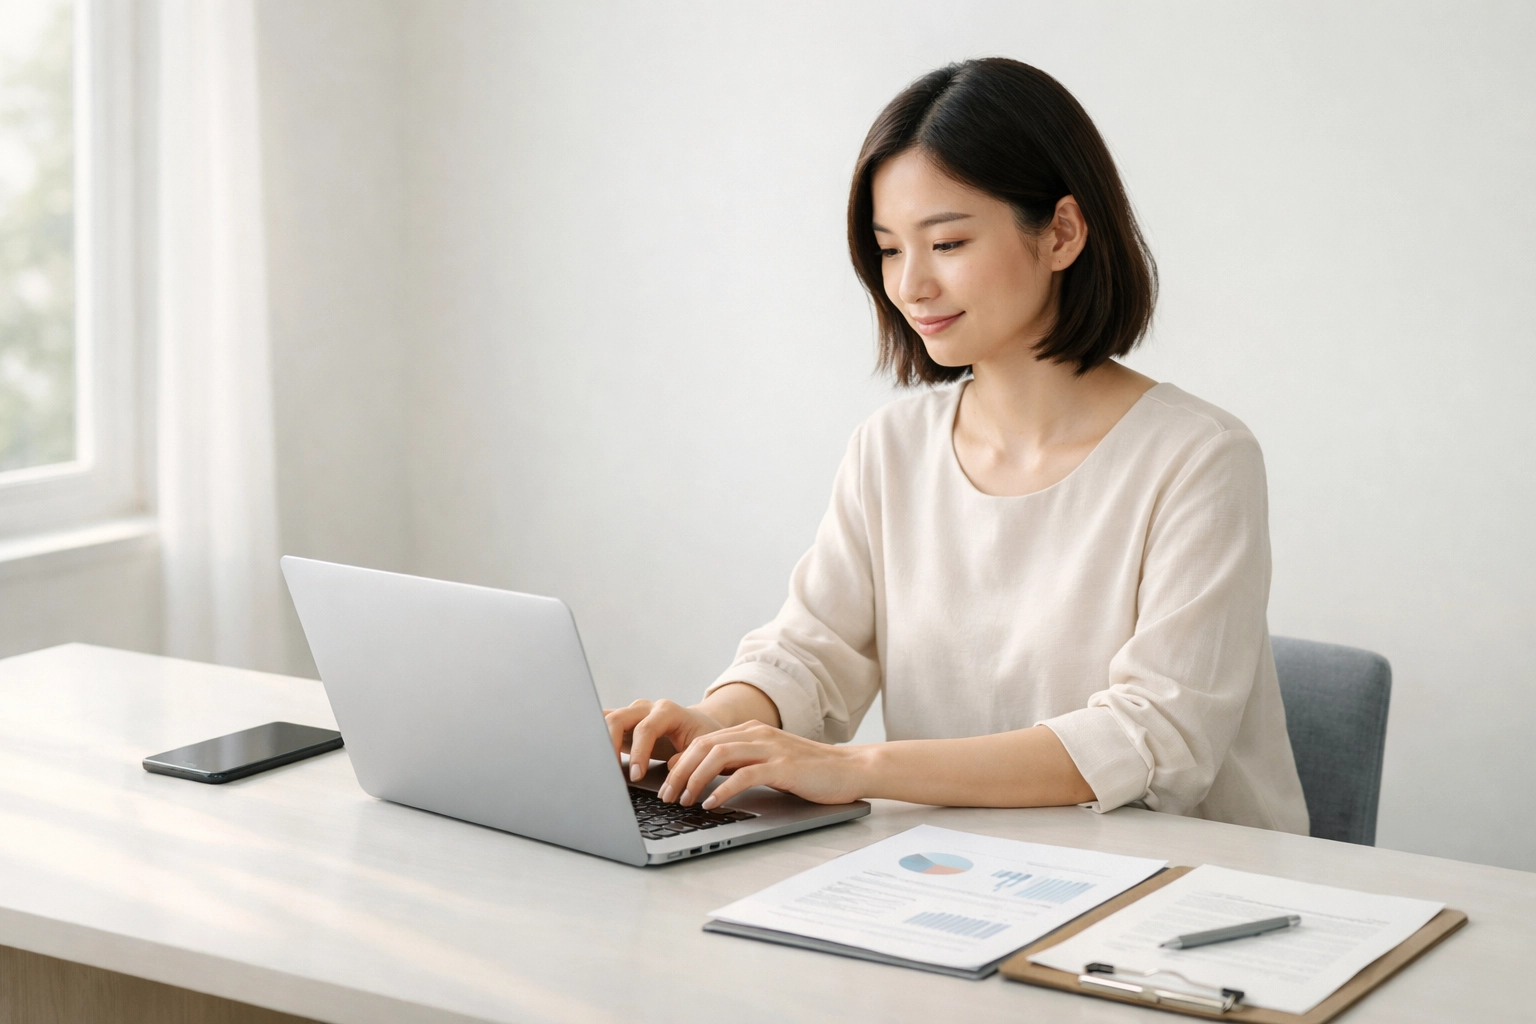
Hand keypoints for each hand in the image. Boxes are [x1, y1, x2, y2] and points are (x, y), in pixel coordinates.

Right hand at [604, 699, 725, 781]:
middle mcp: (646, 708)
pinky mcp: (624, 722)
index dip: (638, 753)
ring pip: (606, 719)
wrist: (697, 724)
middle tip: (614, 773)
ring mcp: (632, 713)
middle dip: (612, 746)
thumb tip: (670, 770)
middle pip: (618, 719)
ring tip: (602, 767)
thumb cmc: (700, 735)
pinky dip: (597, 737)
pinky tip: (594, 755)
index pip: (645, 729)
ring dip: (600, 742)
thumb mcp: (701, 747)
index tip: (637, 775)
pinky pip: (604, 723)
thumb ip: (686, 757)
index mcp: (667, 711)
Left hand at [659, 721, 869, 808]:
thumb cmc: (809, 771)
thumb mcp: (767, 763)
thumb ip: (739, 764)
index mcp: (751, 731)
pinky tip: (712, 803)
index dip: (680, 762)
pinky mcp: (783, 766)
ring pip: (719, 756)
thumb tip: (704, 778)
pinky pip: (745, 774)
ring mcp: (770, 748)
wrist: (850, 768)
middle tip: (666, 796)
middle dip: (680, 771)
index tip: (665, 784)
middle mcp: (757, 734)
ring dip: (695, 779)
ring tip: (684, 800)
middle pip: (704, 746)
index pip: (703, 741)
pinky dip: (723, 788)